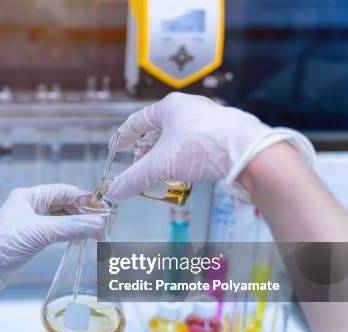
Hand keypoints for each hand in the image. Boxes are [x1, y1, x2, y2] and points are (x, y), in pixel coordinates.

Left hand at [0, 184, 105, 315]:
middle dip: (84, 214)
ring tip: (94, 236)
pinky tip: (78, 242)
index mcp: (28, 196)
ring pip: (61, 220)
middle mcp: (29, 207)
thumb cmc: (1, 246)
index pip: (64, 191)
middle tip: (102, 227)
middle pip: (64, 205)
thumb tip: (99, 224)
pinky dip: (68, 236)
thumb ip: (72, 227)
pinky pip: (55, 234)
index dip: (86, 200)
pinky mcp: (29, 241)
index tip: (104, 211)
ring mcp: (29, 225)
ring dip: (78, 226)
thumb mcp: (40, 232)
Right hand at [108, 92, 314, 200]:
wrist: (249, 152)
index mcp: (170, 106)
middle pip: (159, 129)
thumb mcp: (161, 166)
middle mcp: (190, 108)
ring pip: (179, 137)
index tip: (119, 147)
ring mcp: (209, 119)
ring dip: (168, 155)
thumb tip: (115, 192)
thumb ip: (135, 179)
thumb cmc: (204, 147)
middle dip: (148, 150)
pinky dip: (186, 157)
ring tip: (164, 172)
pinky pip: (197, 143)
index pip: (138, 120)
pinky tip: (187, 171)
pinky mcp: (224, 132)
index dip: (125, 135)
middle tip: (142, 166)